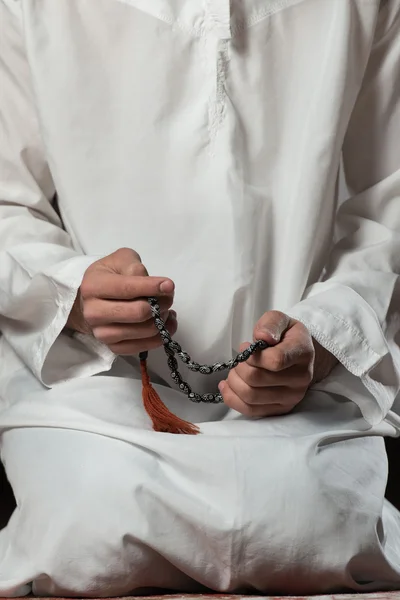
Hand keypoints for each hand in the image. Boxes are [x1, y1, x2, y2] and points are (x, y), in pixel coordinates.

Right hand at [66, 247, 176, 354]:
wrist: (91, 300)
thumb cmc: (110, 276)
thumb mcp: (120, 260)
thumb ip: (135, 266)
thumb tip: (153, 284)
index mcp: (93, 287)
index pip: (127, 289)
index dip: (152, 287)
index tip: (169, 285)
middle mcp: (94, 312)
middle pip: (138, 313)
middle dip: (160, 304)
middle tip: (168, 298)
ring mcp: (102, 333)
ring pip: (144, 331)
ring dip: (162, 320)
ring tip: (166, 310)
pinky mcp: (113, 347)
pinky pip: (142, 347)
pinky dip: (160, 337)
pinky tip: (165, 324)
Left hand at [218, 310, 337, 417]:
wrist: (299, 356)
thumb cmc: (286, 337)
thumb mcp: (281, 320)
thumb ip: (271, 323)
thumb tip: (262, 337)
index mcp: (302, 354)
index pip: (275, 360)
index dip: (253, 355)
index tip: (247, 348)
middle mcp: (300, 379)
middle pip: (257, 379)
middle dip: (239, 367)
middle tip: (239, 360)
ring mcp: (291, 397)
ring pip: (251, 396)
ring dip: (234, 382)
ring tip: (235, 371)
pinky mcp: (280, 409)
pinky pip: (251, 411)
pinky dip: (232, 398)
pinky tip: (227, 386)